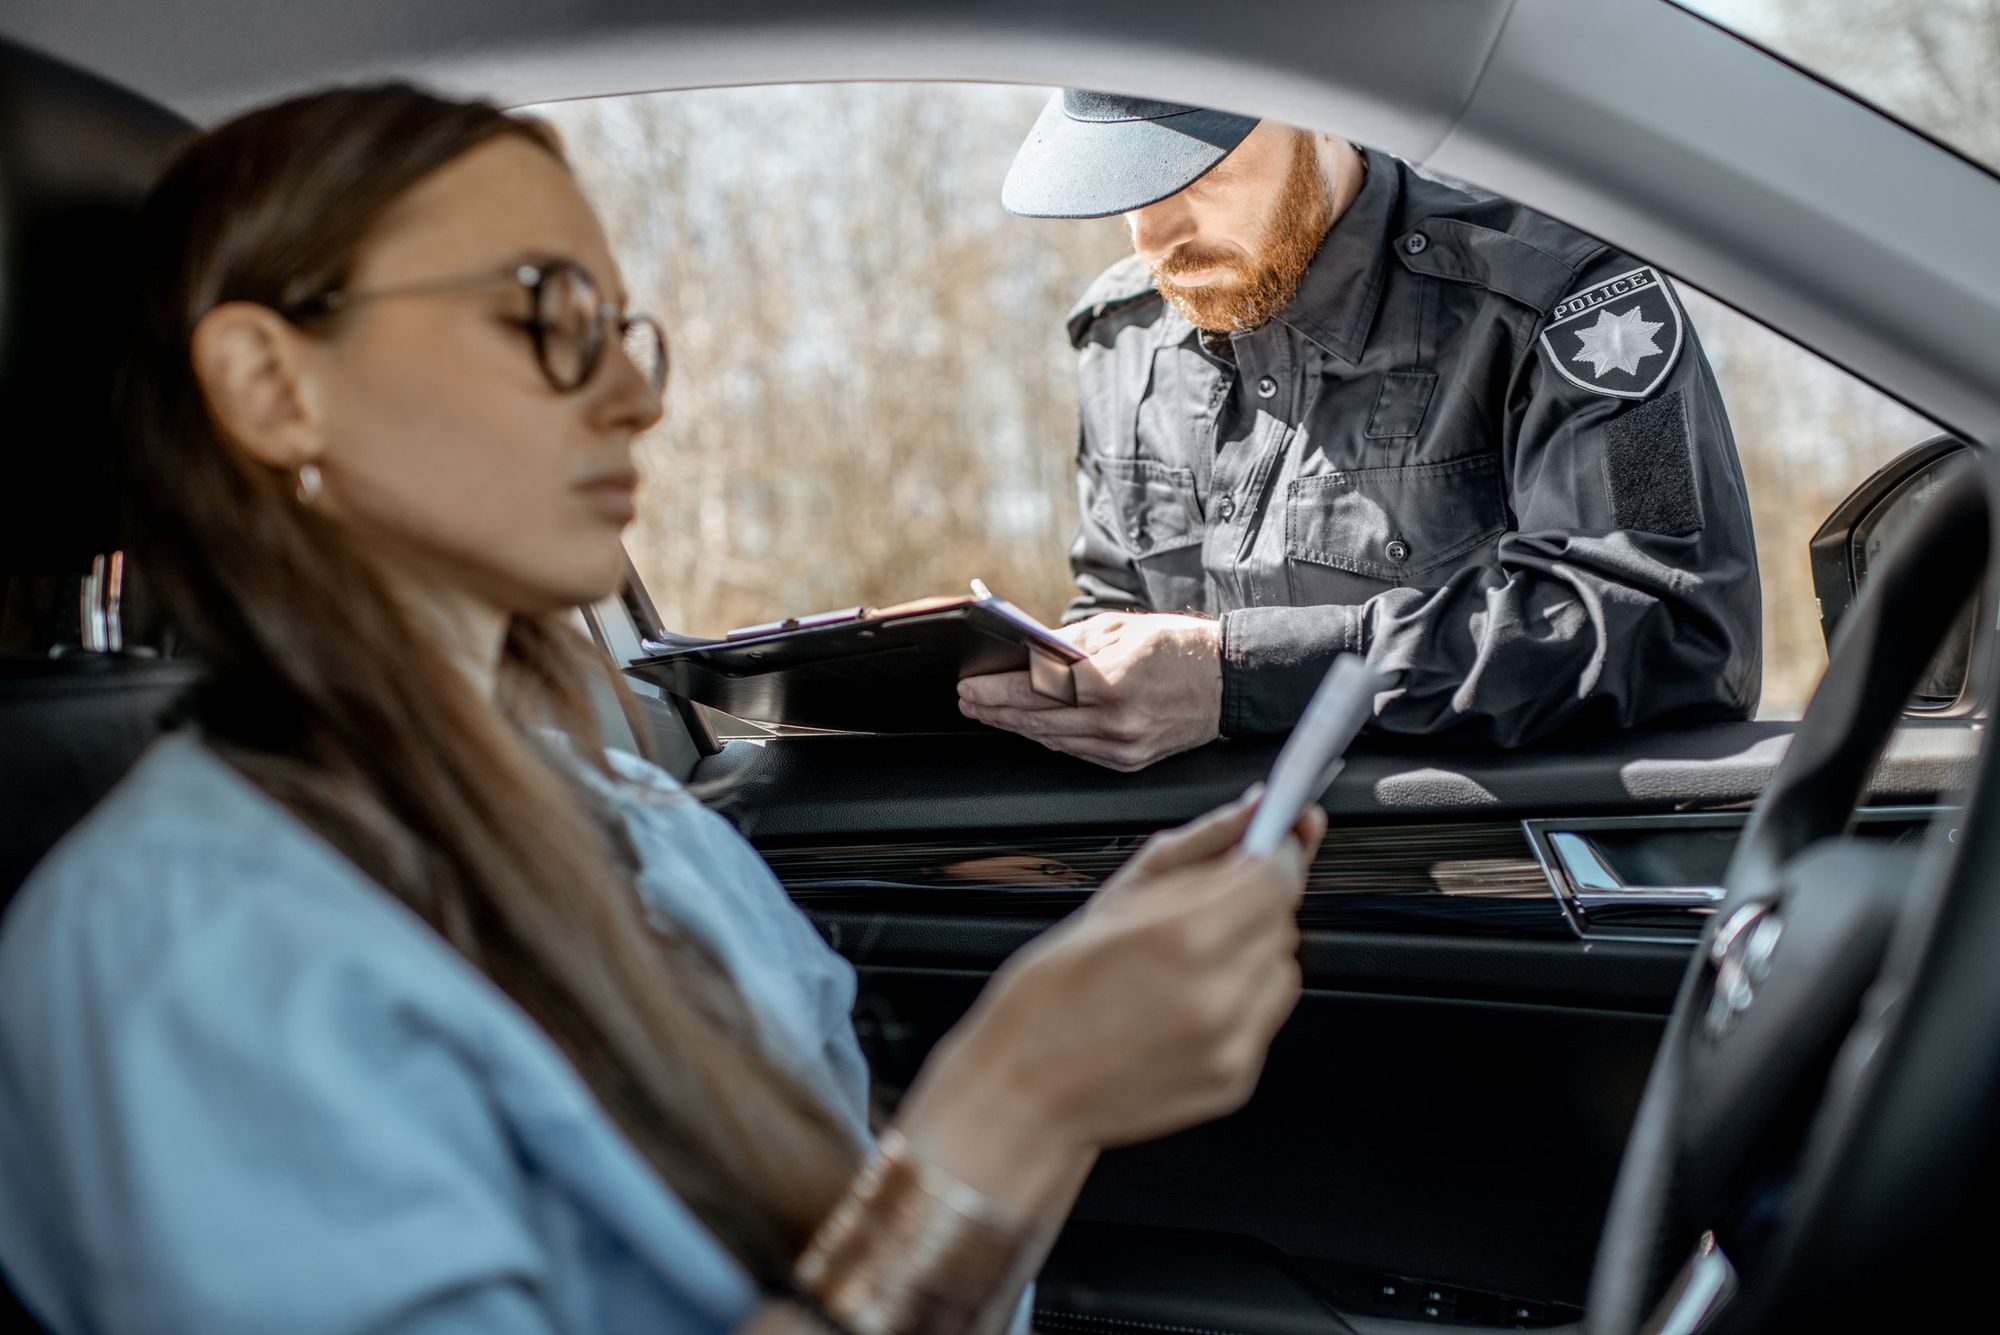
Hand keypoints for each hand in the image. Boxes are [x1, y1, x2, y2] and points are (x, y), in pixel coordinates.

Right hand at [894, 791, 1325, 1215]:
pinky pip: (1264, 1019)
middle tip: (1202, 907)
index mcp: (1184, 936)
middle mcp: (1218, 994)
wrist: (1025, 1093)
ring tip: (1188, 963)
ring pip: (1282, 969)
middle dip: (1255, 902)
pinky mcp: (1235, 1081)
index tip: (1274, 841)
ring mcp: (1231, 1044)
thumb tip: (1254, 808)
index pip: (1277, 875)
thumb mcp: (1115, 898)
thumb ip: (1198, 845)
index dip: (1281, 851)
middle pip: (1283, 920)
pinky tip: (1186, 1003)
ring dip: (1252, 953)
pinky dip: (1240, 1002)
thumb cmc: (1050, 995)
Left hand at [957, 612, 1222, 770]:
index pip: (1037, 689)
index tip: (970, 686)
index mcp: (1111, 681)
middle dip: (996, 710)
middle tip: (968, 700)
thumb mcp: (1119, 629)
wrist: (1227, 680)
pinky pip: (1076, 752)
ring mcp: (1123, 746)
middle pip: (1037, 720)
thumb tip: (1026, 653)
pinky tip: (1029, 727)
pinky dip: (1048, 738)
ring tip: (989, 713)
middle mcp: (1115, 721)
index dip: (997, 690)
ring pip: (1052, 740)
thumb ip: (1068, 645)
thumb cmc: (1176, 647)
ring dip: (1016, 726)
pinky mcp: (1129, 761)